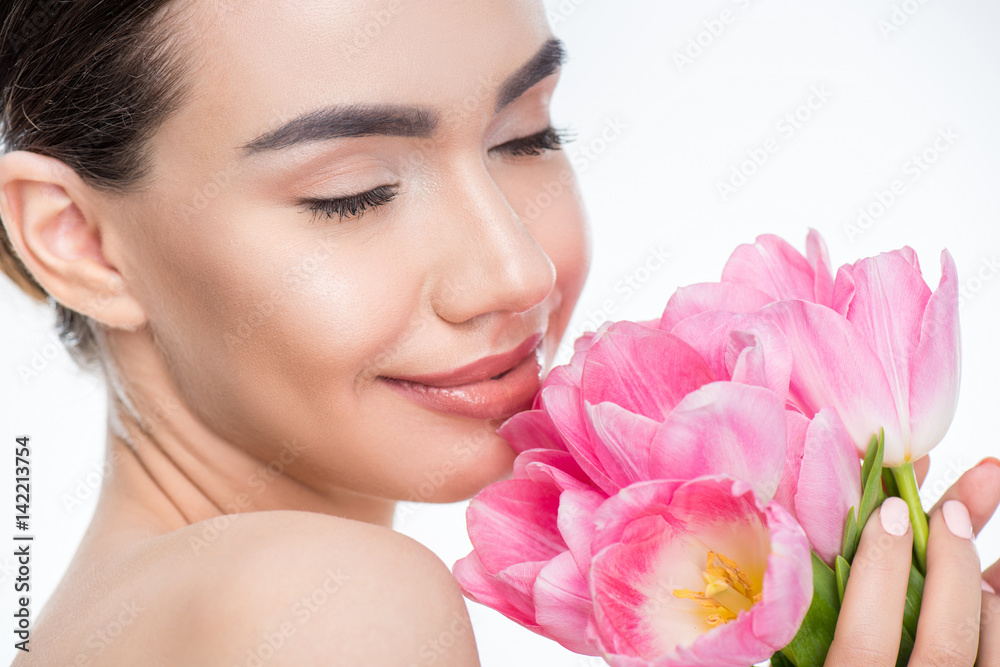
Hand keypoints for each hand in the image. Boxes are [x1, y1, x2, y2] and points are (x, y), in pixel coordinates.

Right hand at [824, 457, 999, 664]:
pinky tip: (986, 593)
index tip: (888, 513)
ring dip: (983, 592)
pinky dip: (999, 620)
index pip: (866, 644)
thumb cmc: (825, 662)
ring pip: (991, 655)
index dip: (879, 572)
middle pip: (944, 645)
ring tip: (965, 553)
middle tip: (950, 513)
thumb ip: (824, 603)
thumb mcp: (809, 654)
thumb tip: (866, 517)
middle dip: (949, 565)